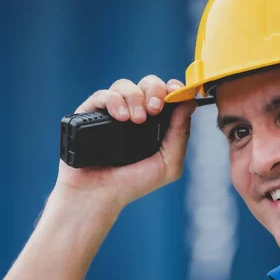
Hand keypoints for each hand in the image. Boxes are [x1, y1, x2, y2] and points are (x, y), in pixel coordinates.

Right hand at [54, 75, 196, 210]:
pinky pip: (102, 94)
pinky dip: (114, 101)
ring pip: (125, 85)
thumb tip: (189, 103)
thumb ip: (181, 134)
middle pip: (147, 83)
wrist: (98, 196)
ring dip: (134, 97)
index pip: (166, 94)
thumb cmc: (132, 184)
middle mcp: (133, 114)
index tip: (176, 92)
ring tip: (134, 120)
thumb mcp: (167, 164)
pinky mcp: (89, 114)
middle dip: (154, 90)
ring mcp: (111, 113)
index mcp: (154, 124)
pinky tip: (120, 118)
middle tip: (154, 109)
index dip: (173, 87)